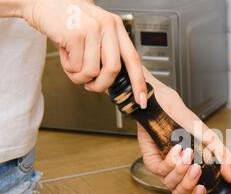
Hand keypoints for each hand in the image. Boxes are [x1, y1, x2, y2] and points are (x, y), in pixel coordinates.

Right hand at [19, 0, 146, 106]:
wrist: (41, 1)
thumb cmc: (68, 20)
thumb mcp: (95, 31)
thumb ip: (107, 51)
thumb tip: (114, 80)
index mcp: (116, 27)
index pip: (133, 59)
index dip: (138, 82)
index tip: (141, 100)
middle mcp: (108, 25)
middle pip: (114, 69)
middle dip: (101, 85)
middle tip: (91, 86)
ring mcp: (92, 29)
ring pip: (92, 71)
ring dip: (79, 76)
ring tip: (72, 63)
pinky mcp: (75, 34)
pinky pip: (76, 67)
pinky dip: (68, 68)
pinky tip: (64, 54)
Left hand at [138, 69, 230, 193]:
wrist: (166, 105)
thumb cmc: (185, 121)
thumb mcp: (210, 139)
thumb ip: (223, 157)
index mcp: (192, 172)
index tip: (203, 189)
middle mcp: (178, 174)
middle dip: (189, 183)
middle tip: (197, 168)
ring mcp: (164, 169)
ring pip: (170, 184)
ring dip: (180, 170)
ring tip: (188, 153)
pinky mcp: (152, 161)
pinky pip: (160, 170)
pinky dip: (170, 160)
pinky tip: (176, 149)